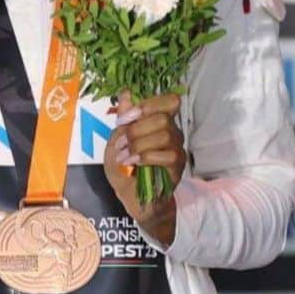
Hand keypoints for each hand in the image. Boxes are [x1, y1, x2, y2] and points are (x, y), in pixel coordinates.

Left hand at [103, 92, 186, 246]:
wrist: (134, 200)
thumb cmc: (126, 169)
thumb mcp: (117, 142)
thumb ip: (123, 119)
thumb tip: (125, 93)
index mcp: (159, 122)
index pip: (170, 101)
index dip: (148, 105)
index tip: (125, 119)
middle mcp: (173, 132)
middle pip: (163, 117)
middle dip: (136, 129)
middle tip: (121, 143)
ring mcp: (177, 149)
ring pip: (164, 135)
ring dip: (139, 144)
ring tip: (124, 157)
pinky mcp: (178, 167)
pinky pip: (167, 154)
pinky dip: (145, 157)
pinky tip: (133, 164)